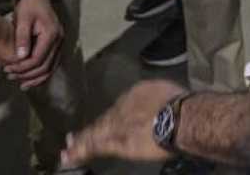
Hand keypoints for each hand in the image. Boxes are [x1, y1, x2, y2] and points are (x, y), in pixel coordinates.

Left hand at [2, 0, 62, 89]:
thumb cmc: (29, 6)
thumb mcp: (22, 19)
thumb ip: (22, 38)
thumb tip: (21, 58)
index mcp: (51, 34)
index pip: (38, 59)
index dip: (23, 68)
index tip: (8, 69)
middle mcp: (59, 40)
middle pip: (45, 66)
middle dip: (27, 75)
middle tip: (10, 76)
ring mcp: (60, 43)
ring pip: (51, 68)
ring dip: (36, 78)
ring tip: (21, 84)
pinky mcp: (56, 44)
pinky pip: (52, 63)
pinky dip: (42, 73)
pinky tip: (31, 78)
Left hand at [62, 79, 184, 165]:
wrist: (178, 117)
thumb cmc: (181, 104)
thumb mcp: (170, 93)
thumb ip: (160, 99)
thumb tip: (161, 105)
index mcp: (138, 92)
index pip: (121, 107)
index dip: (113, 116)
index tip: (107, 122)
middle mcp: (123, 106)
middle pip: (105, 119)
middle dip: (91, 128)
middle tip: (74, 137)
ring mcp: (117, 124)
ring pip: (95, 133)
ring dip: (81, 141)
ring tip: (68, 149)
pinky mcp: (116, 142)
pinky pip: (95, 147)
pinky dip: (81, 151)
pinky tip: (68, 156)